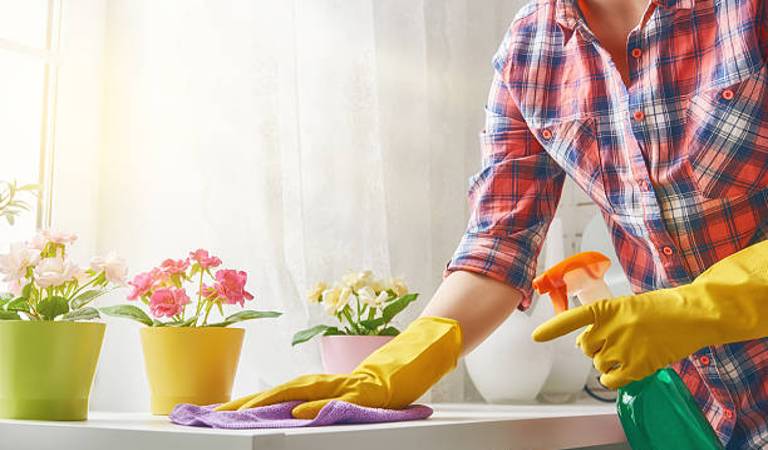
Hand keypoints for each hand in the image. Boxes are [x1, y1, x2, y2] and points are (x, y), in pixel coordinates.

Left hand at [216, 316, 461, 418]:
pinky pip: (336, 400)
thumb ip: (319, 402)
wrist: (411, 363)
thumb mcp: (343, 396)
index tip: (219, 412)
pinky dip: (315, 405)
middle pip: (279, 391)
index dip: (247, 401)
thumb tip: (290, 412)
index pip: (276, 393)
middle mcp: (324, 382)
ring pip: (299, 392)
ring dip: (269, 401)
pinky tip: (297, 412)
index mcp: (317, 385)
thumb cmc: (377, 382)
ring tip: (242, 410)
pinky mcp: (363, 390)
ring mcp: (342, 385)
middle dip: (246, 402)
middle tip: (216, 413)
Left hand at [533, 240, 767, 388]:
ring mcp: (623, 347)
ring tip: (629, 352)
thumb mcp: (628, 306)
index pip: (572, 319)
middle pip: (586, 347)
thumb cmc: (662, 308)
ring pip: (598, 363)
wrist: (692, 314)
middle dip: (596, 347)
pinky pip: (611, 379)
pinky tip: (624, 372)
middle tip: (616, 342)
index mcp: (607, 308)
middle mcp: (610, 328)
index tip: (535, 337)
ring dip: (608, 362)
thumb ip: (605, 321)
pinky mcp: (637, 365)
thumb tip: (585, 343)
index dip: (552, 329)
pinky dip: (613, 379)